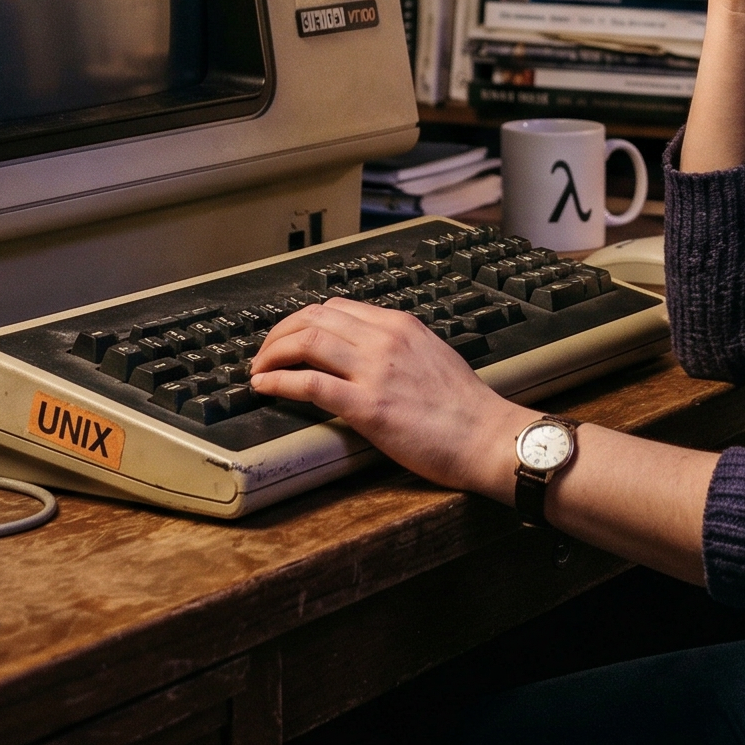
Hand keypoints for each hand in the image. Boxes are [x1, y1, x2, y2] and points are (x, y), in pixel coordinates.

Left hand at [250, 299, 527, 499]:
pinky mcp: (368, 405)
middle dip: (278, 334)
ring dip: (271, 354)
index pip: (336, 307)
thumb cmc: (465, 407)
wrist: (486, 436)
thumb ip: (398, 348)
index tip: (288, 338)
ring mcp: (375, 370)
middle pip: (314, 318)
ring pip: (306, 342)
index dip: (302, 320)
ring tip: (258, 371)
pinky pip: (309, 383)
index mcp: (400, 326)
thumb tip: (365, 353)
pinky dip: (278, 381)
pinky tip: (264, 388)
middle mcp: (384, 339)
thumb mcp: (431, 356)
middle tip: (263, 354)